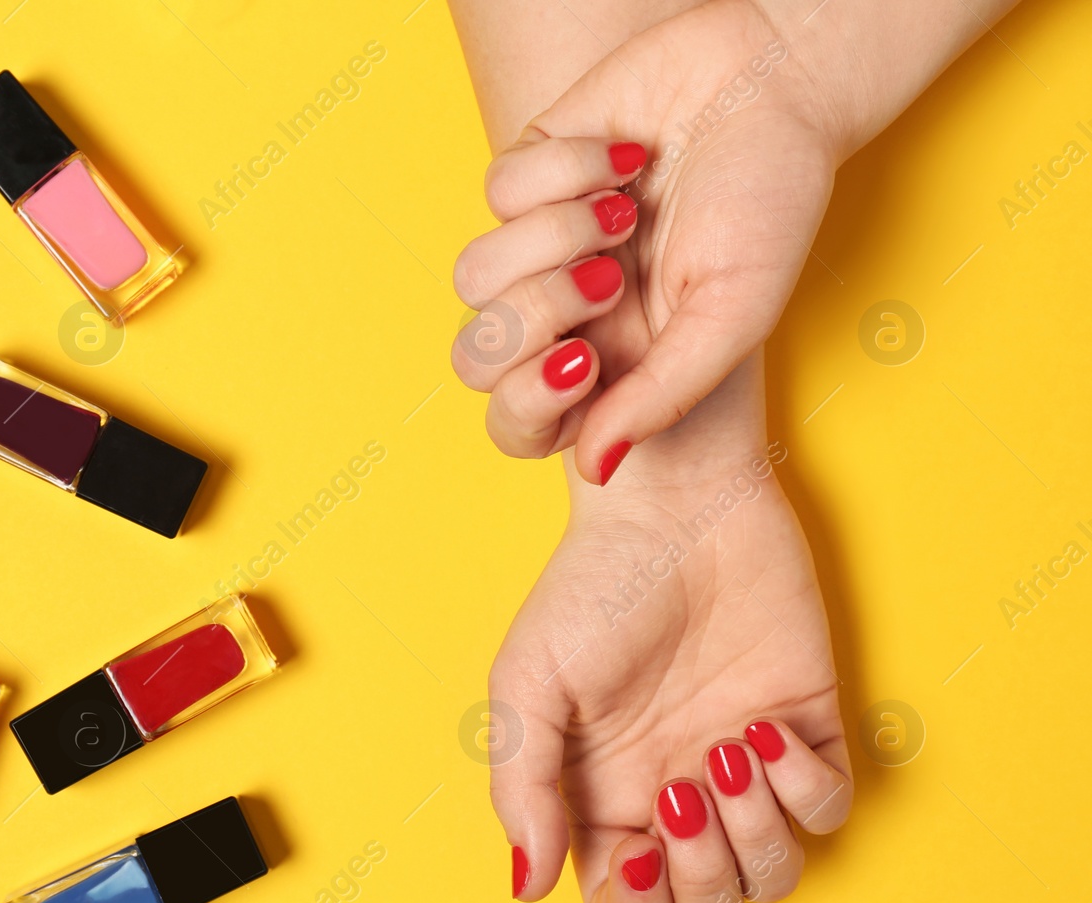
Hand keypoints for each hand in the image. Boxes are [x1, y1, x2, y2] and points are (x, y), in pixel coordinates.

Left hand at [451, 0, 837, 482]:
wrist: (774, 84)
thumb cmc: (766, 207)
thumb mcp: (731, 317)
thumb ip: (660, 398)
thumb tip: (597, 471)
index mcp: (607, 365)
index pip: (516, 423)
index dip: (525, 406)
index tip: (581, 364)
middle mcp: (563, 313)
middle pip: (475, 357)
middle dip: (533, 318)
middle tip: (608, 278)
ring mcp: (539, 244)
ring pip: (474, 275)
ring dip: (552, 239)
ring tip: (622, 213)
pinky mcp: (528, 173)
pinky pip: (497, 192)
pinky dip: (564, 172)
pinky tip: (623, 159)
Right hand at [489, 362, 850, 902]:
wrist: (675, 505)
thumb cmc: (592, 586)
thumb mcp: (528, 683)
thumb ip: (523, 788)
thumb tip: (527, 887)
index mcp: (603, 794)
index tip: (638, 847)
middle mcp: (675, 792)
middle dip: (703, 876)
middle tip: (684, 791)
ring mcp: (742, 766)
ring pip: (772, 872)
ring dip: (755, 833)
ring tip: (727, 749)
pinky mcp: (805, 728)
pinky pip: (829, 810)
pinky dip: (805, 789)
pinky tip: (765, 731)